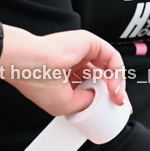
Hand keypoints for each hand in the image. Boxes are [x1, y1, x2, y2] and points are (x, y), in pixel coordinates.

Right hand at [0, 25, 127, 115]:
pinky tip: (113, 83)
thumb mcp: (65, 105)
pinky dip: (117, 71)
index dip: (105, 97)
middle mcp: (75, 62)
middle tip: (119, 103)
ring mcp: (82, 52)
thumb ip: (85, 102)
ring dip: (117, 83)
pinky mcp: (89, 42)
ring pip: (109, 66)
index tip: (114, 108)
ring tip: (115, 96)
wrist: (30, 64)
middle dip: (116, 91)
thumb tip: (98, 97)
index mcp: (66, 76)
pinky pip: (111, 55)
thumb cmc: (37, 81)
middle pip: (104, 76)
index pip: (92, 85)